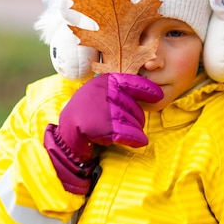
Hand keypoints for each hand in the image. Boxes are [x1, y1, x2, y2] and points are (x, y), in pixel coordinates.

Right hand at [44, 73, 162, 193]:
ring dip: (136, 130)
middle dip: (138, 118)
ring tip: (130, 135)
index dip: (147, 90)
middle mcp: (105, 93)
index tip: (158, 95)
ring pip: (133, 121)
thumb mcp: (100, 94)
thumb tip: (150, 92)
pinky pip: (127, 133)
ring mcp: (103, 109)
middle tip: (133, 125)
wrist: (66, 134)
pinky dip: (135, 139)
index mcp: (105, 81)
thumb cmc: (85, 113)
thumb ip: (118, 90)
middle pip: (135, 107)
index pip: (132, 82)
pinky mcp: (101, 127)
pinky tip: (139, 141)